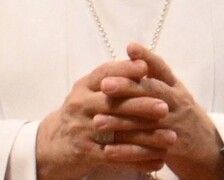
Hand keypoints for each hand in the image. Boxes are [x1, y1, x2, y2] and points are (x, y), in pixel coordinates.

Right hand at [37, 58, 175, 179]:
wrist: (53, 144)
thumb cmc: (80, 115)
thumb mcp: (88, 93)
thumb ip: (111, 81)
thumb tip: (144, 63)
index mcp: (83, 87)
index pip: (104, 74)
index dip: (124, 70)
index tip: (146, 68)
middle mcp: (80, 105)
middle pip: (112, 103)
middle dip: (141, 105)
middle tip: (165, 107)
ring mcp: (81, 129)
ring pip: (118, 131)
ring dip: (146, 136)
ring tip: (170, 138)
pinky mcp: (85, 152)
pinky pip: (116, 156)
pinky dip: (139, 159)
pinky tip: (158, 160)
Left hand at [97, 43, 223, 179]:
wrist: (209, 149)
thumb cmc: (181, 114)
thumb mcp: (174, 91)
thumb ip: (155, 72)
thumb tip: (130, 48)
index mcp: (175, 88)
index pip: (162, 69)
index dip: (147, 58)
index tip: (130, 47)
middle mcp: (177, 104)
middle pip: (154, 93)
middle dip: (129, 88)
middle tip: (105, 85)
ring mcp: (175, 127)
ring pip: (147, 123)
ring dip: (121, 122)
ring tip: (97, 121)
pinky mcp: (172, 150)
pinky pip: (147, 151)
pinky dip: (127, 151)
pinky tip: (107, 150)